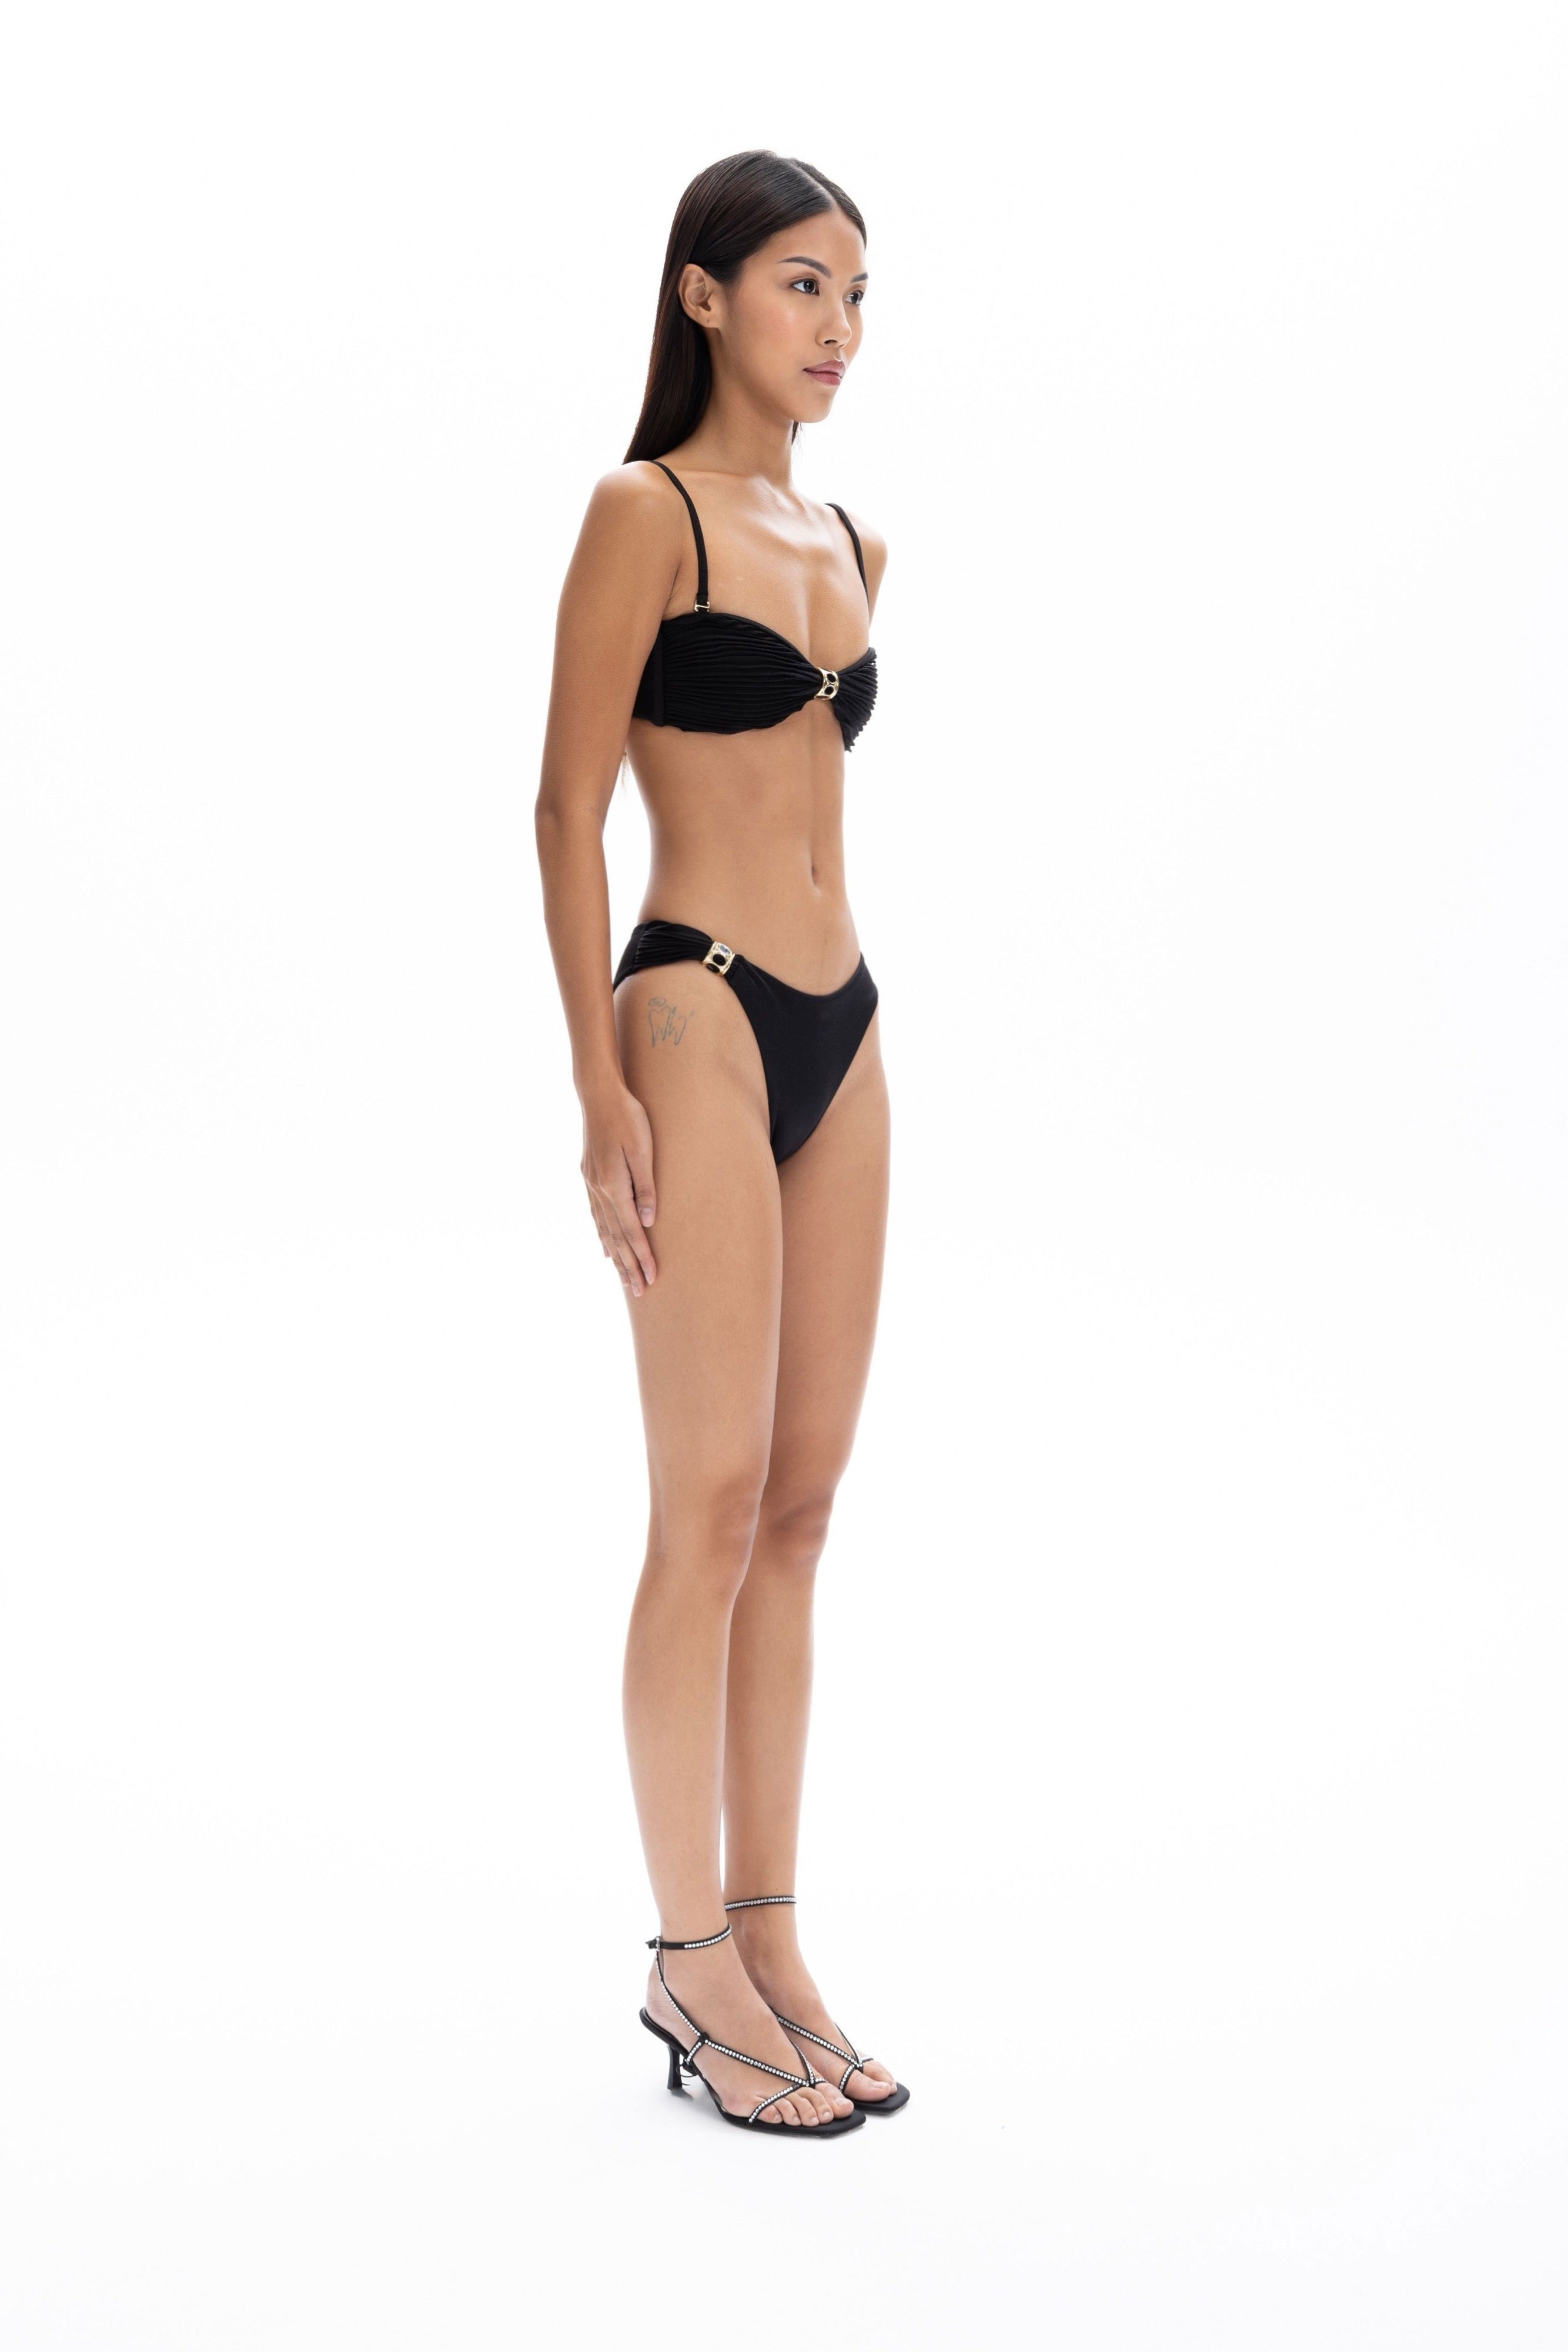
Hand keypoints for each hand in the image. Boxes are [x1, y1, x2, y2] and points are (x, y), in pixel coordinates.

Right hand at [580, 1083, 656, 1296]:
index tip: (652, 1279)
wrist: (598, 1094)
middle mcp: (599, 1189)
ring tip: (623, 1278)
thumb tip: (648, 1221)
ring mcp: (591, 1183)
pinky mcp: (589, 1176)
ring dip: (615, 1256)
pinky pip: (596, 1215)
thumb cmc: (628, 1117)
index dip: (642, 1256)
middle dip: (629, 1266)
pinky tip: (604, 1248)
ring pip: (604, 1229)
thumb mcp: (642, 1148)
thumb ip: (646, 1186)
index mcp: (613, 1185)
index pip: (631, 1231)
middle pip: (615, 1237)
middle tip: (639, 1292)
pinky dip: (602, 1235)